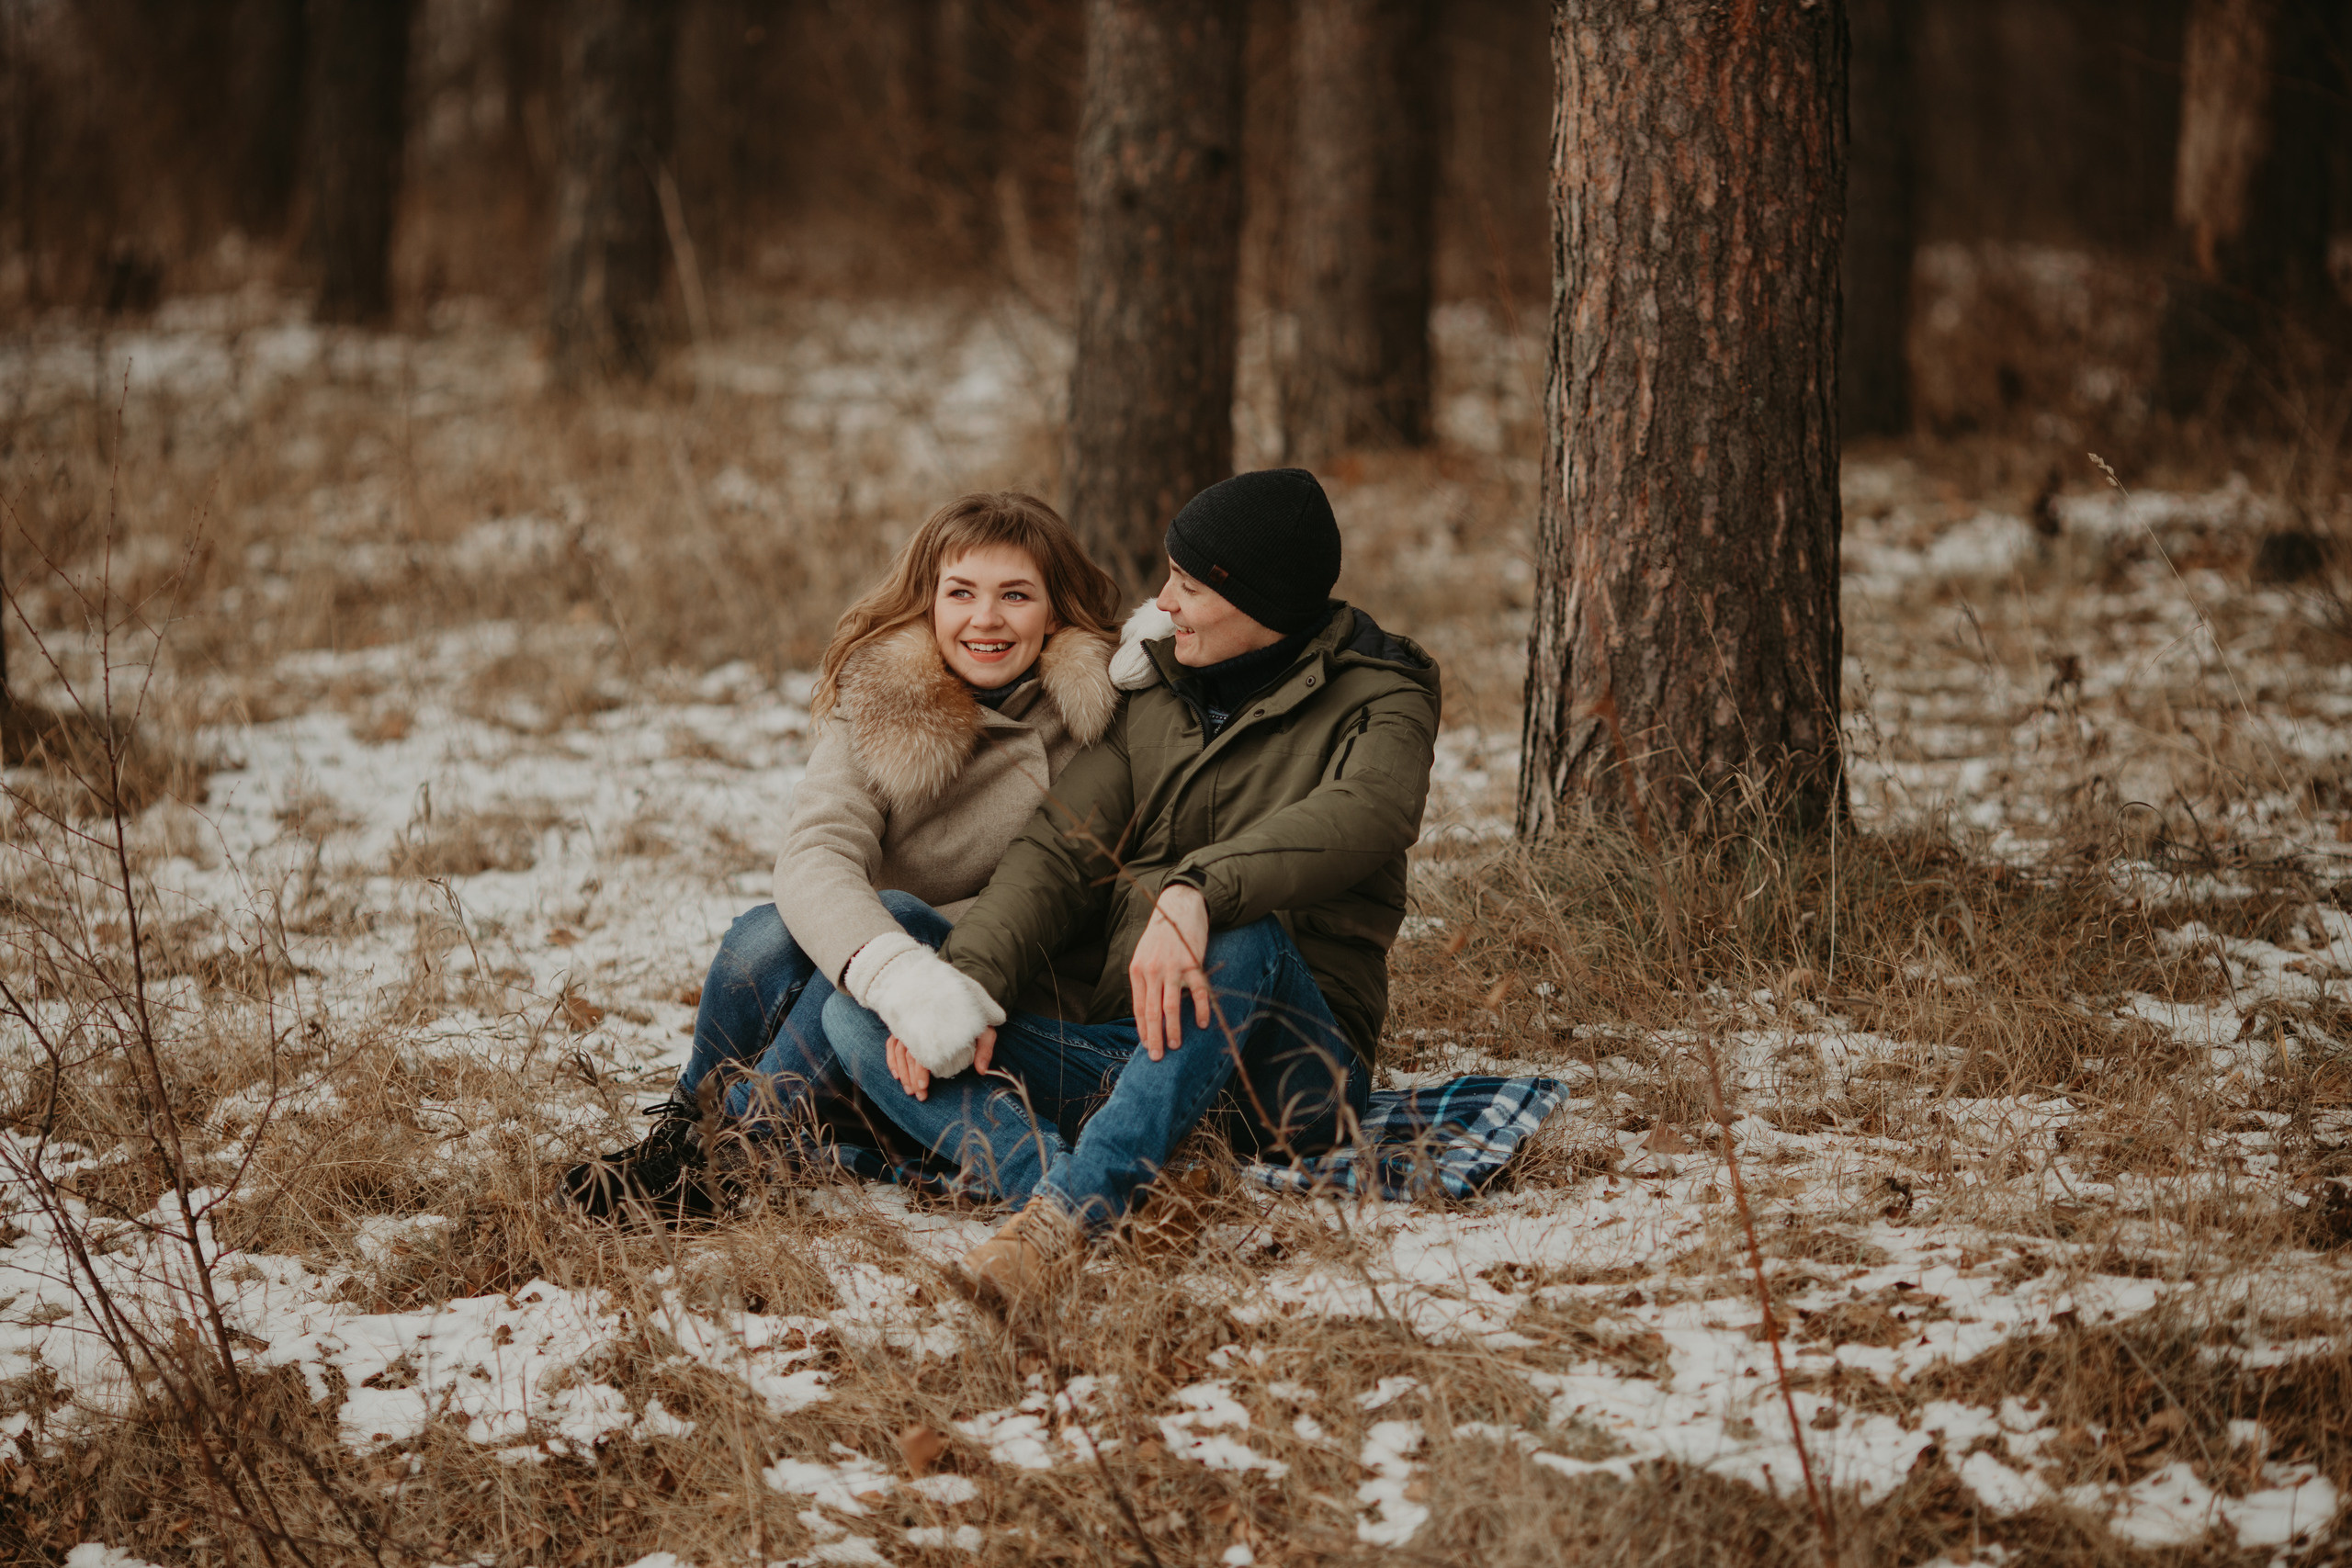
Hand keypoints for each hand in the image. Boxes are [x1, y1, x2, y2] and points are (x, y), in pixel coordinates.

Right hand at [846, 934, 1005, 1078]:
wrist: (967, 989)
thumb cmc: (975, 1013)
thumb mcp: (985, 1029)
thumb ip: (985, 1048)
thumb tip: (982, 1071)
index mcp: (936, 1028)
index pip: (921, 1054)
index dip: (920, 1073)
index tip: (923, 1088)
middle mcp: (919, 1025)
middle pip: (908, 1056)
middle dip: (911, 1079)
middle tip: (918, 1095)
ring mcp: (911, 1024)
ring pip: (898, 1051)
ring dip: (901, 1073)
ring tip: (908, 1089)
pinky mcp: (907, 1024)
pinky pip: (892, 1043)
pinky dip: (891, 1058)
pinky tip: (896, 1074)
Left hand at [1129, 883, 1210, 1060]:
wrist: (1179, 907)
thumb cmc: (1161, 936)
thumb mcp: (1144, 956)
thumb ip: (1144, 981)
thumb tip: (1147, 1012)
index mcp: (1138, 970)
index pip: (1138, 1008)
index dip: (1142, 1029)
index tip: (1147, 1046)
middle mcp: (1153, 970)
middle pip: (1152, 1012)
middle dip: (1155, 1037)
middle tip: (1157, 1057)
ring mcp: (1173, 967)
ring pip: (1171, 1006)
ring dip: (1174, 1029)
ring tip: (1176, 1046)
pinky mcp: (1193, 963)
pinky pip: (1198, 992)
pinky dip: (1201, 1009)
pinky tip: (1203, 1023)